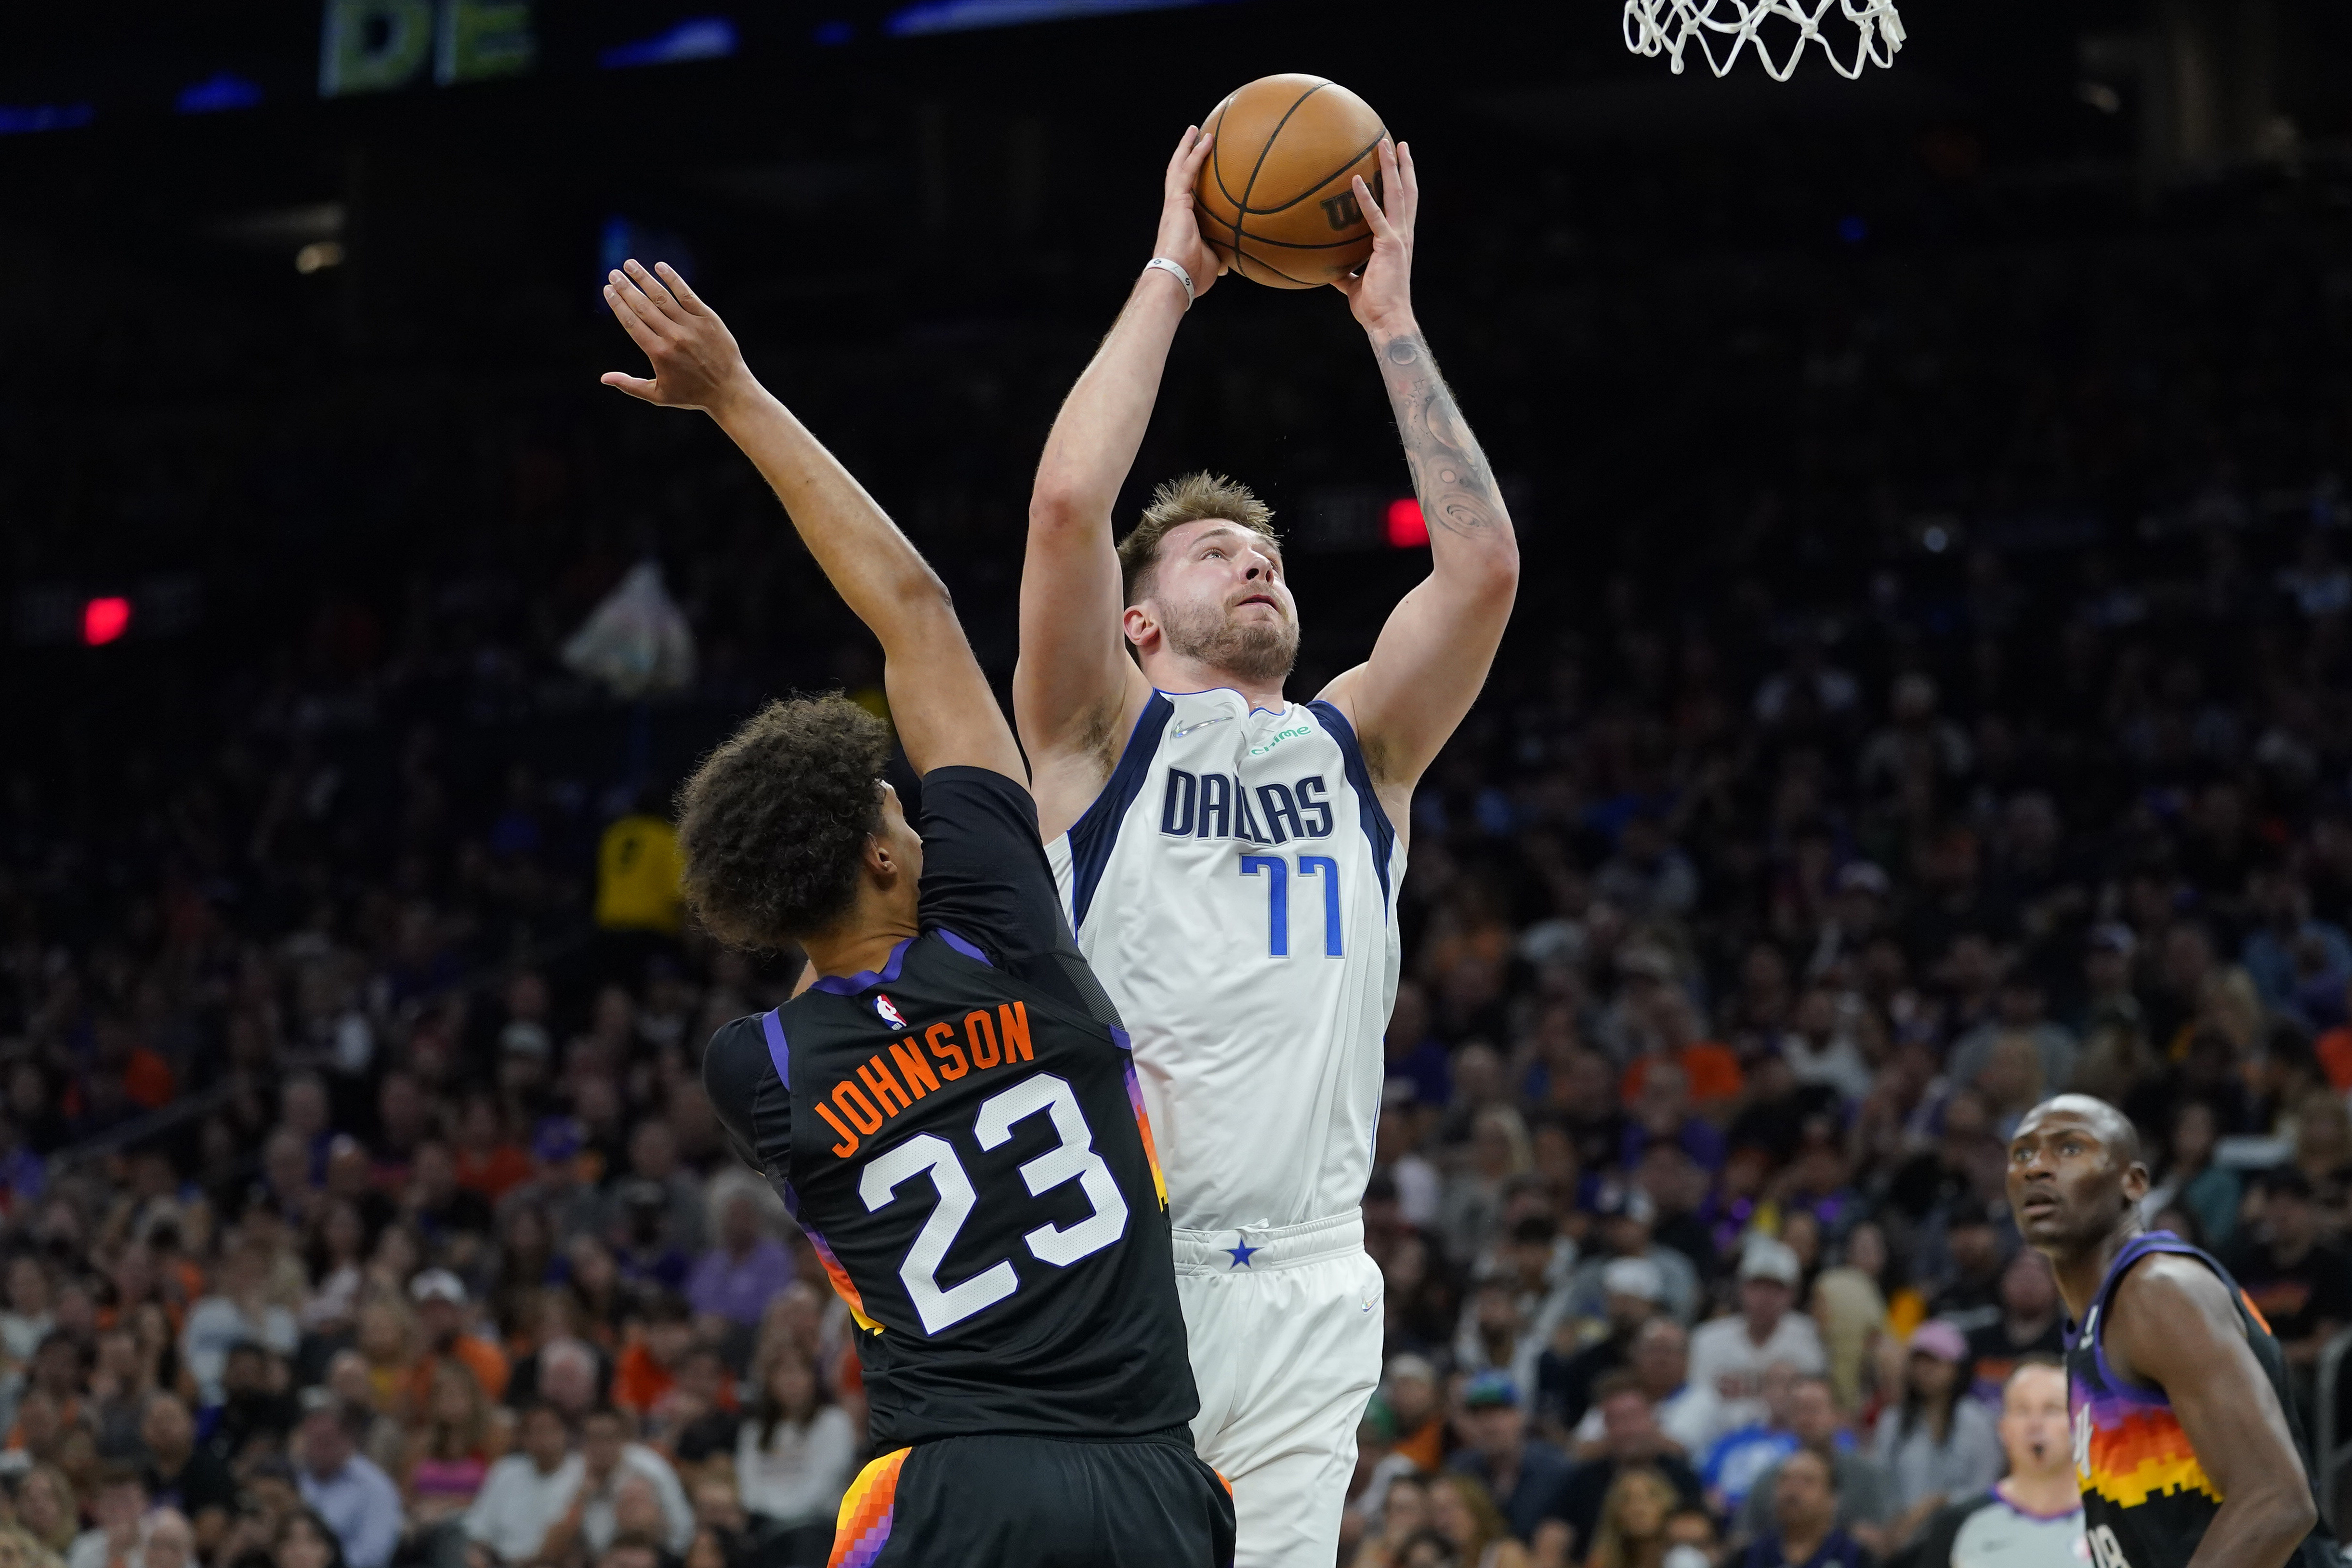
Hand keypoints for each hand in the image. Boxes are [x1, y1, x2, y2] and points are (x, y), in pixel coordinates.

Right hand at [600, 260, 759, 416]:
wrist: (730, 391)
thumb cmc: (692, 395)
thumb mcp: (659, 396)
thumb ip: (630, 385)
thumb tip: (603, 378)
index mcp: (658, 353)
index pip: (632, 323)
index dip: (618, 305)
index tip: (608, 290)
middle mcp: (673, 337)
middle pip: (643, 306)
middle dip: (626, 288)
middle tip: (613, 273)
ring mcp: (691, 325)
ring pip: (662, 297)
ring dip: (644, 279)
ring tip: (630, 264)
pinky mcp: (707, 318)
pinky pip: (687, 295)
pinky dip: (673, 280)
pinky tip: (660, 266)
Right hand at [1152, 125, 1223, 300]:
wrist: (1177, 277)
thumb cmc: (1193, 276)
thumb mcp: (1212, 263)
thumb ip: (1219, 256)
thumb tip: (1228, 265)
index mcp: (1182, 222)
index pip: (1186, 195)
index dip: (1191, 180)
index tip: (1200, 169)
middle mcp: (1175, 210)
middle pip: (1178, 175)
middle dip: (1184, 155)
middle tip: (1193, 138)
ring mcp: (1174, 204)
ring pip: (1178, 168)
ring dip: (1187, 147)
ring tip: (1195, 130)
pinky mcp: (1176, 202)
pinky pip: (1187, 172)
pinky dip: (1196, 154)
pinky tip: (1207, 140)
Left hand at [1331, 137, 1417, 335]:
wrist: (1386, 320)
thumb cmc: (1373, 306)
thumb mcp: (1355, 283)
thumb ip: (1345, 271)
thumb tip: (1327, 268)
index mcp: (1398, 241)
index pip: (1403, 206)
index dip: (1403, 183)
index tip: (1400, 164)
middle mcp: (1403, 235)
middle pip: (1407, 192)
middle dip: (1403, 166)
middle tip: (1398, 143)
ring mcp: (1398, 238)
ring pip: (1398, 195)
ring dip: (1392, 168)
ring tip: (1385, 145)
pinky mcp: (1388, 246)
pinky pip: (1375, 217)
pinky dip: (1365, 197)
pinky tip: (1356, 179)